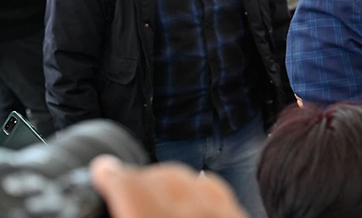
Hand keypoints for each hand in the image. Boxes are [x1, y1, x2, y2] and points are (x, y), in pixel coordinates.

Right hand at [90, 155, 247, 217]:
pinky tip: (188, 200)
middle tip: (123, 191)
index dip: (110, 174)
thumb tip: (116, 200)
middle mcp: (192, 215)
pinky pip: (217, 192)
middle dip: (139, 179)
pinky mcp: (239, 217)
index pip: (130, 184)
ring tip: (153, 198)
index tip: (101, 170)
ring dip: (169, 183)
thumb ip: (127, 207)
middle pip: (162, 176)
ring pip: (193, 180)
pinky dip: (198, 191)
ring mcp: (223, 214)